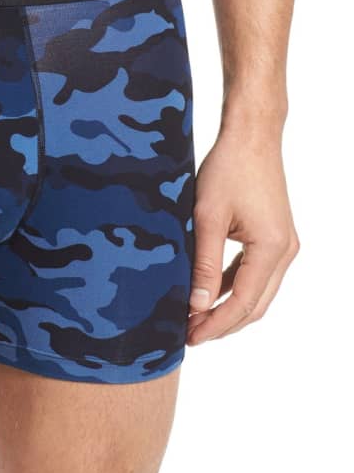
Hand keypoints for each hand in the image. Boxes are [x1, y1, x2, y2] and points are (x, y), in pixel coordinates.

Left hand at [187, 129, 298, 343]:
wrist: (252, 136)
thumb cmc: (228, 168)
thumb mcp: (207, 217)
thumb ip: (204, 264)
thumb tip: (198, 305)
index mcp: (272, 248)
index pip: (244, 303)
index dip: (216, 324)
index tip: (189, 336)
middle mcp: (284, 251)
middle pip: (256, 304)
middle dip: (223, 323)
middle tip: (189, 334)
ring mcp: (283, 244)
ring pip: (257, 292)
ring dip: (228, 307)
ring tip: (195, 318)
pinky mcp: (275, 236)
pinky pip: (255, 273)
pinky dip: (234, 286)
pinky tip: (208, 293)